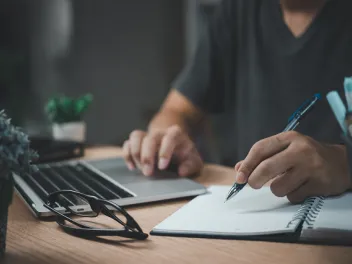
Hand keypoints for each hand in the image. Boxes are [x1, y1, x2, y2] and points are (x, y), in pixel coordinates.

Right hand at [122, 125, 202, 176]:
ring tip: (139, 168)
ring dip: (135, 153)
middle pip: (150, 138)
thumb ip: (190, 166)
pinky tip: (132, 167)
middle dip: (147, 156)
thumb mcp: (194, 160)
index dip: (164, 151)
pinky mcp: (138, 141)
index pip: (170, 138)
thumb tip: (182, 171)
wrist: (176, 143)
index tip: (162, 167)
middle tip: (148, 173)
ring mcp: (148, 135)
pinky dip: (127, 155)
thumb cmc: (185, 154)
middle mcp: (160, 132)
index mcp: (176, 134)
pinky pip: (128, 143)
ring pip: (136, 136)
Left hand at [235, 131, 351, 202]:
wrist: (342, 163)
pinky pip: (293, 196)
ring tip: (287, 183)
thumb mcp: (286, 149)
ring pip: (278, 187)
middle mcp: (300, 150)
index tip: (239, 177)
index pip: (260, 149)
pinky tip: (301, 187)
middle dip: (254, 180)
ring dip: (277, 189)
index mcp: (289, 138)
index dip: (247, 164)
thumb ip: (262, 157)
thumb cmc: (307, 155)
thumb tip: (239, 170)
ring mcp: (311, 167)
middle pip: (266, 168)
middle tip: (253, 184)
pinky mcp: (319, 184)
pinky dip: (292, 195)